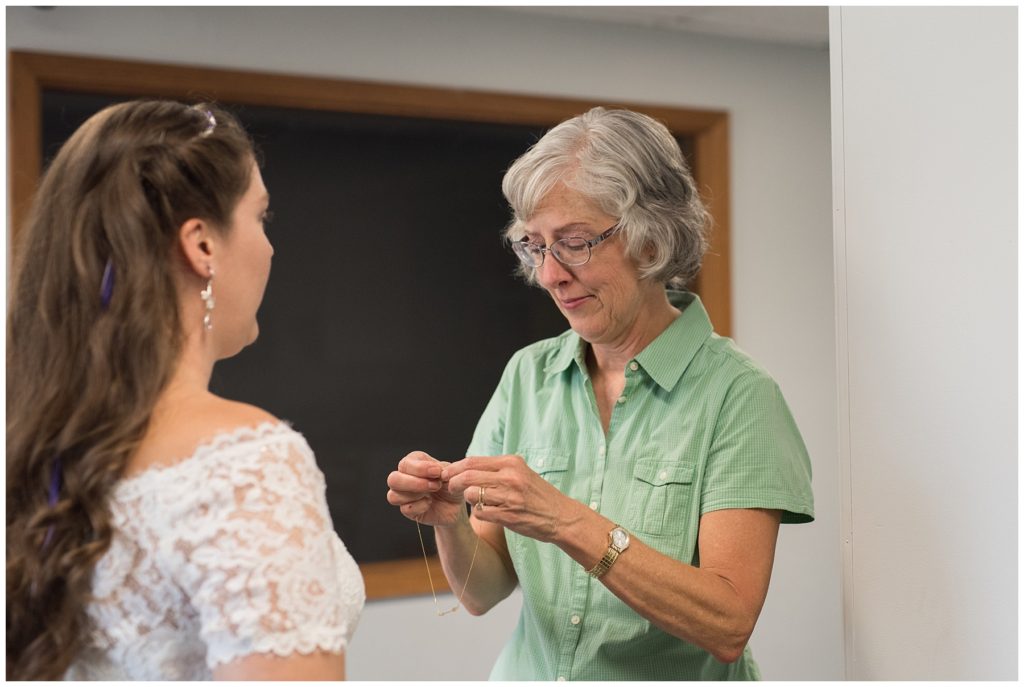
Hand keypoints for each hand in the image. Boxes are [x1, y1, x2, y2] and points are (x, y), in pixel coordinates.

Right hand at [386, 451, 465, 527]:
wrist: (456, 505)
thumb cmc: (450, 484)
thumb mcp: (450, 473)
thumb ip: (443, 469)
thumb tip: (437, 471)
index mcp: (413, 463)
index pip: (405, 464)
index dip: (420, 468)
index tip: (437, 472)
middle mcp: (404, 477)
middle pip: (393, 479)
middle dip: (414, 483)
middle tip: (435, 485)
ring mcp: (403, 495)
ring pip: (393, 496)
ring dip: (415, 495)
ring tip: (432, 494)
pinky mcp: (407, 510)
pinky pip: (405, 509)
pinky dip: (420, 506)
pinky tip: (430, 503)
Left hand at [442, 455, 578, 542]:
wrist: (561, 516)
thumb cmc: (538, 495)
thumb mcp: (521, 473)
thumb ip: (497, 469)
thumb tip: (467, 467)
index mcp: (512, 463)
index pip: (473, 461)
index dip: (455, 468)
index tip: (448, 474)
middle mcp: (510, 477)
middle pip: (468, 476)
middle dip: (453, 483)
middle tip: (450, 488)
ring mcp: (509, 497)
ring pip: (471, 494)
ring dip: (467, 499)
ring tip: (474, 501)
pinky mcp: (509, 516)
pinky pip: (480, 512)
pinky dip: (478, 512)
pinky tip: (486, 512)